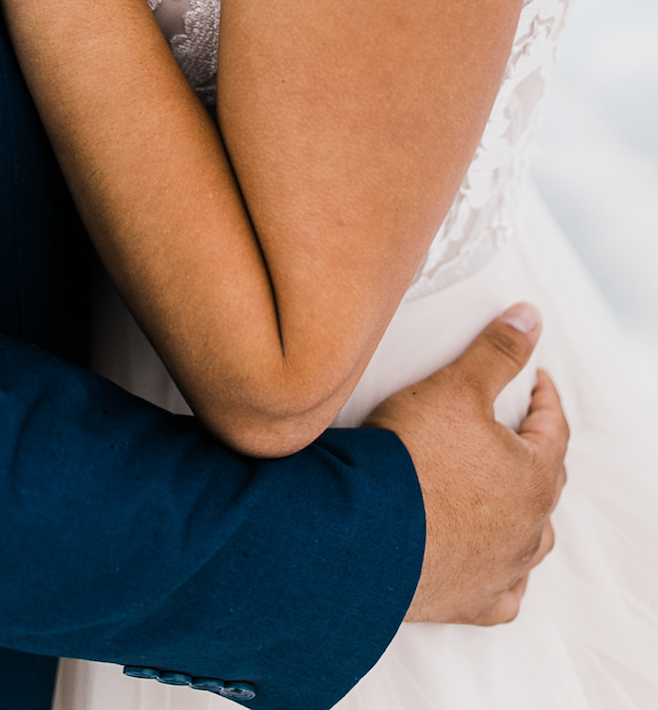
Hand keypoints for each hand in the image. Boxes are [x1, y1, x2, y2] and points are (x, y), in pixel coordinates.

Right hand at [368, 306, 566, 624]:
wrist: (365, 531)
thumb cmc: (411, 459)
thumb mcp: (453, 388)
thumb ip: (494, 352)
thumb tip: (530, 317)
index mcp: (532, 476)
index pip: (552, 428)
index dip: (543, 398)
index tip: (536, 381)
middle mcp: (528, 527)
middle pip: (543, 484)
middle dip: (531, 453)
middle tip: (514, 432)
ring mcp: (502, 568)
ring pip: (530, 542)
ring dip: (522, 518)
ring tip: (504, 499)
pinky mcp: (469, 600)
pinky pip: (502, 595)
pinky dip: (501, 578)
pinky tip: (491, 566)